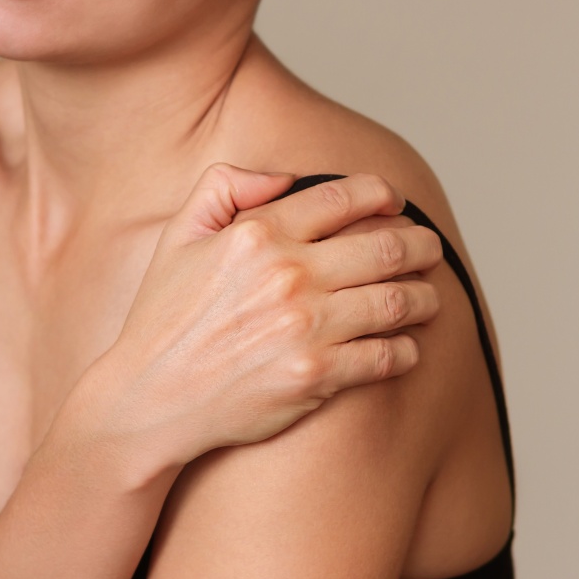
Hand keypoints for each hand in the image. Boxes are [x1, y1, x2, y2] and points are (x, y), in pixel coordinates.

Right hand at [87, 164, 441, 469]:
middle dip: (419, 244)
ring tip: (428, 298)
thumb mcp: (178, 236)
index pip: (344, 198)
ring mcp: (305, 327)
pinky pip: (387, 356)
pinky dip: (407, 349)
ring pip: (397, 301)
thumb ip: (224, 186)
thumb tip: (283, 178)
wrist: (149, 401)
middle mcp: (287, 274)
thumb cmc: (162, 319)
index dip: (383, 194)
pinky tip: (407, 346)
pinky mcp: (316, 376)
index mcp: (257, 234)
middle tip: (429, 249)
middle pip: (386, 246)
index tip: (397, 202)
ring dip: (423, 296)